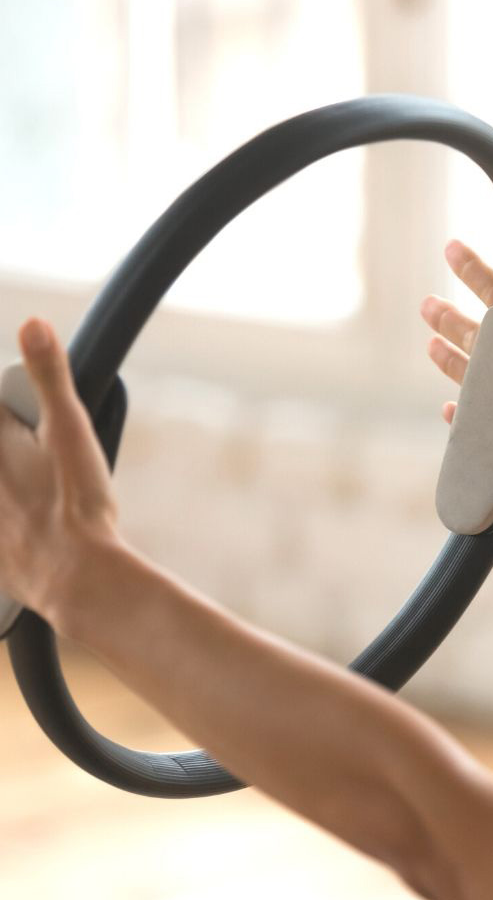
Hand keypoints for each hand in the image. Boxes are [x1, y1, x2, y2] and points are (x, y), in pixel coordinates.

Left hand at [0, 318, 119, 621]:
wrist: (78, 575)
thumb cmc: (78, 503)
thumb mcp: (72, 430)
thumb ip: (50, 375)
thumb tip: (33, 325)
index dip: (11, 412)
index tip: (20, 417)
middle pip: (3, 451)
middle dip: (15, 445)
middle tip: (40, 457)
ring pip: (3, 492)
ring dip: (15, 487)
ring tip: (40, 492)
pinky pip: (3, 531)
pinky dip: (11, 526)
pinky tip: (23, 528)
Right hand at [420, 216, 492, 501]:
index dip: (476, 273)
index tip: (452, 250)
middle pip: (483, 336)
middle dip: (451, 319)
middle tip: (425, 304)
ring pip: (478, 377)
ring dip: (452, 362)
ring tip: (429, 346)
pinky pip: (486, 428)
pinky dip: (466, 419)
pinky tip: (449, 410)